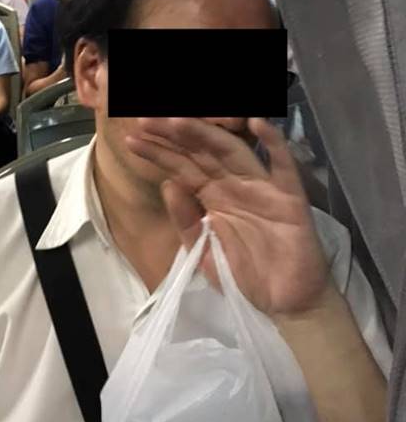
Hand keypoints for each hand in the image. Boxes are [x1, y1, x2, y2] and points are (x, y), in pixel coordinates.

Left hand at [126, 117, 330, 320]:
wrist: (284, 304)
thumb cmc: (244, 276)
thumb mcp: (203, 252)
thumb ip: (186, 221)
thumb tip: (168, 184)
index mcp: (213, 196)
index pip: (182, 167)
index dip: (159, 152)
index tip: (132, 138)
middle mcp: (234, 184)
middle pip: (202, 152)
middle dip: (174, 136)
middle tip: (145, 118)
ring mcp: (262, 187)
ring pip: (231, 151)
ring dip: (206, 134)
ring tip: (178, 120)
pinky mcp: (289, 197)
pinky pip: (282, 165)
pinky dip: (273, 142)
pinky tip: (255, 122)